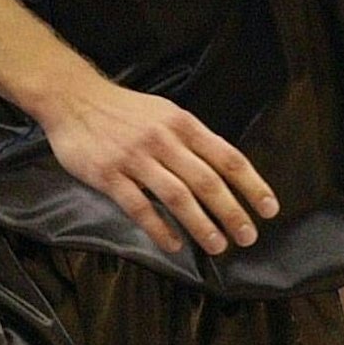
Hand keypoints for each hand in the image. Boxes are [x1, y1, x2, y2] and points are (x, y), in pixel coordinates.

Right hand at [38, 74, 276, 254]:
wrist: (75, 98)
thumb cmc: (125, 109)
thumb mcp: (166, 113)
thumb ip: (192, 139)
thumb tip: (223, 168)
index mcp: (184, 124)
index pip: (228, 158)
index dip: (252, 185)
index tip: (269, 208)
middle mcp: (165, 140)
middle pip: (207, 181)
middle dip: (232, 211)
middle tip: (249, 236)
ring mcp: (136, 158)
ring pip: (177, 197)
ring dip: (201, 225)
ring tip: (218, 246)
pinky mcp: (108, 175)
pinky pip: (139, 207)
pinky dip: (159, 229)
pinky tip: (174, 246)